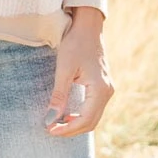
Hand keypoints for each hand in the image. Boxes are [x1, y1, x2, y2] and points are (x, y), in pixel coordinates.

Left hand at [45, 8, 114, 137]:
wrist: (88, 27)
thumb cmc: (75, 44)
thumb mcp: (64, 70)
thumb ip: (59, 96)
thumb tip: (50, 119)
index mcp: (100, 89)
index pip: (84, 120)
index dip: (67, 129)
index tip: (49, 129)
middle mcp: (108, 92)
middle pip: (91, 122)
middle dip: (71, 129)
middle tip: (51, 129)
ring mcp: (107, 90)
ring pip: (93, 117)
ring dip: (76, 123)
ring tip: (57, 123)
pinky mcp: (103, 87)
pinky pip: (94, 108)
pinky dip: (81, 116)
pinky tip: (67, 114)